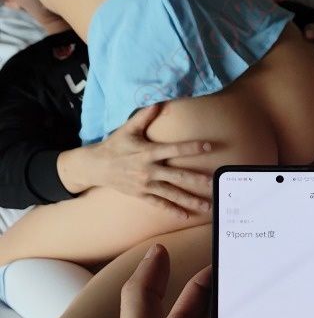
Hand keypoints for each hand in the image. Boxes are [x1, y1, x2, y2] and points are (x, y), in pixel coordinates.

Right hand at [73, 105, 212, 218]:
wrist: (96, 166)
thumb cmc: (114, 145)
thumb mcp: (128, 129)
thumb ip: (145, 116)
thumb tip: (158, 102)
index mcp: (148, 152)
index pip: (174, 149)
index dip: (191, 147)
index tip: (208, 146)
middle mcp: (149, 170)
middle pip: (177, 176)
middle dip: (196, 180)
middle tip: (213, 183)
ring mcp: (145, 184)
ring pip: (172, 194)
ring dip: (190, 200)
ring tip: (207, 206)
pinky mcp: (141, 194)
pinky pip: (159, 204)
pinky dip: (172, 210)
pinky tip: (186, 216)